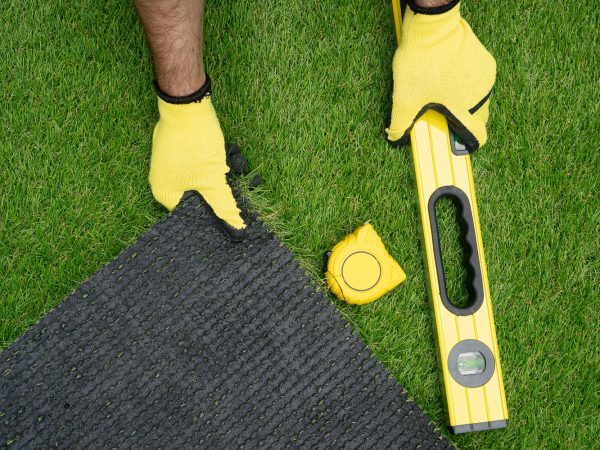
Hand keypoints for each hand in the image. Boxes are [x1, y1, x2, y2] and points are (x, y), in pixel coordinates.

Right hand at [149, 77, 245, 232]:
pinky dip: (215, 161)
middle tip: (234, 180)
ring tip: (233, 162)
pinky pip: (200, 164)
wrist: (188, 103)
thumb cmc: (196, 144)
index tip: (233, 212)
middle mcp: (164, 181)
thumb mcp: (213, 180)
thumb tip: (236, 228)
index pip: (192, 215)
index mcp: (165, 194)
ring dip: (221, 173)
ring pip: (203, 179)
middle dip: (220, 189)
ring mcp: (171, 164)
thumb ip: (224, 206)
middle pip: (198, 197)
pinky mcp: (180, 149)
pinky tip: (227, 152)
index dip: (214, 215)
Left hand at [387, 0, 495, 149]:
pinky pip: (476, 79)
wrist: (432, 25)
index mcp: (466, 108)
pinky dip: (464, 82)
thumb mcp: (404, 98)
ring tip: (439, 90)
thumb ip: (399, 123)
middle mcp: (482, 94)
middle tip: (439, 111)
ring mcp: (485, 75)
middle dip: (460, 118)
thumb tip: (394, 137)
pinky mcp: (484, 59)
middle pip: (475, 116)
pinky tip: (446, 75)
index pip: (478, 136)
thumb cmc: (421, 62)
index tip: (458, 143)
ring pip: (476, 97)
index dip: (468, 142)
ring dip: (461, 99)